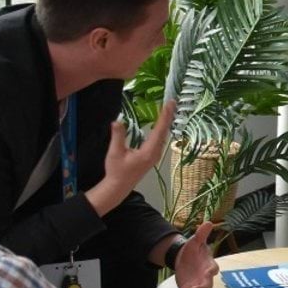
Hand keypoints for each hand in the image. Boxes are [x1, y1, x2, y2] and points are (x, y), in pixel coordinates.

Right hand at [85, 100, 174, 216]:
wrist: (119, 186)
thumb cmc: (117, 170)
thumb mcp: (115, 153)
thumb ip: (118, 136)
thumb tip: (118, 121)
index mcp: (148, 152)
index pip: (159, 130)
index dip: (164, 116)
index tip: (169, 104)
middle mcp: (155, 153)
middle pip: (164, 131)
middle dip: (168, 116)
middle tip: (172, 102)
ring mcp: (155, 155)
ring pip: (163, 136)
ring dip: (166, 122)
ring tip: (169, 108)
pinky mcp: (152, 156)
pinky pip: (160, 139)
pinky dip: (162, 128)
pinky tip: (162, 122)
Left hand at [165, 221, 218, 287]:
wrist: (184, 259)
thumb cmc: (193, 251)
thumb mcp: (196, 241)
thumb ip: (202, 234)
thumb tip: (209, 222)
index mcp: (209, 266)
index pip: (213, 269)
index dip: (212, 271)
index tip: (210, 272)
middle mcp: (204, 279)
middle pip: (206, 287)